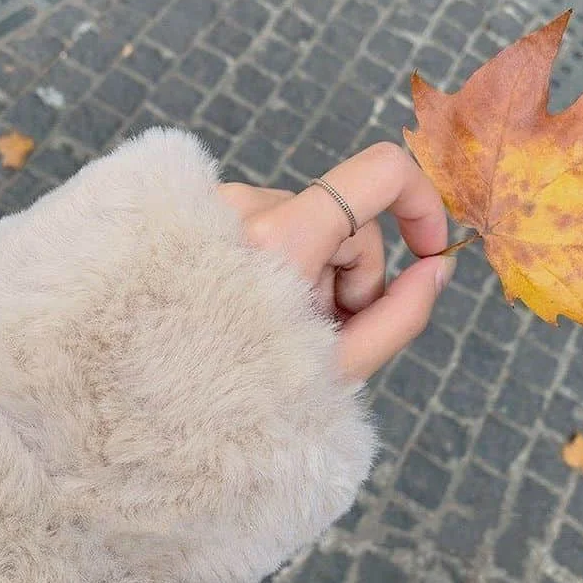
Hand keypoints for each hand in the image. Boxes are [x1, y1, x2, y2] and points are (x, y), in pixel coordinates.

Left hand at [218, 142, 454, 381]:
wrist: (143, 408)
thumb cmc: (239, 398)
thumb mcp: (338, 367)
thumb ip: (403, 313)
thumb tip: (439, 267)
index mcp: (277, 242)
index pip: (378, 173)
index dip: (421, 202)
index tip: (429, 249)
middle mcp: (240, 208)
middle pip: (345, 216)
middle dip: (353, 274)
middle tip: (326, 331)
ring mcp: (213, 206)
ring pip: (307, 220)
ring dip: (315, 272)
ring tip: (283, 329)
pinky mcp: (197, 213)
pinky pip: (269, 222)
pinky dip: (282, 264)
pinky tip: (257, 310)